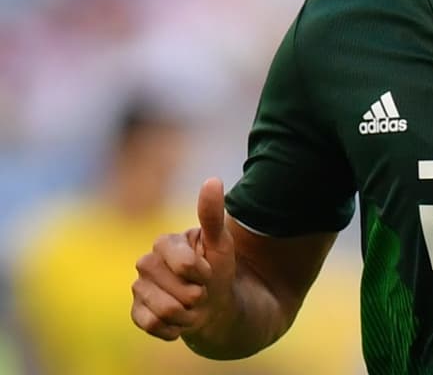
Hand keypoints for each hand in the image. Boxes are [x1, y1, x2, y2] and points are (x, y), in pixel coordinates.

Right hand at [131, 178, 237, 341]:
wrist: (213, 306)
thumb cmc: (217, 271)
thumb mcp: (221, 244)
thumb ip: (212, 214)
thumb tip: (212, 179)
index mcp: (164, 243)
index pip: (183, 264)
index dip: (201, 273)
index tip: (208, 272)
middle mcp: (145, 263)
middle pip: (173, 290)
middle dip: (196, 295)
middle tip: (200, 291)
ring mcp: (138, 288)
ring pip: (164, 310)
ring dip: (188, 314)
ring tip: (192, 306)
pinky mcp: (135, 313)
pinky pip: (153, 325)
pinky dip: (174, 329)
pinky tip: (180, 321)